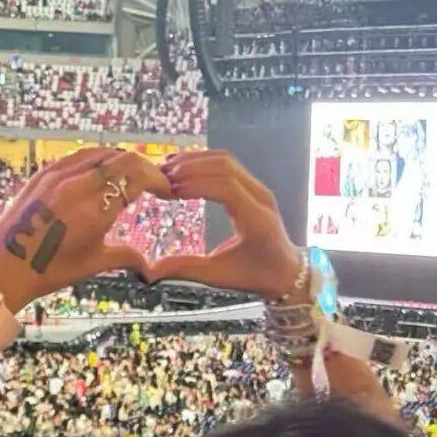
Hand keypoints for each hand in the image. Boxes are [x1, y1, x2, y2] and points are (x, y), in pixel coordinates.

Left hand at [0, 146, 172, 311]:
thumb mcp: (94, 263)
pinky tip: (103, 170)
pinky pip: (78, 156)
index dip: (157, 180)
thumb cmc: (49, 269)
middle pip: (123, 159)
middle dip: (145, 168)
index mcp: (94, 211)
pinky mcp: (44, 173)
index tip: (166, 190)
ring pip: (101, 152)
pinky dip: (98, 159)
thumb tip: (147, 266)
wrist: (5, 266)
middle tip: (154, 182)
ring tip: (131, 175)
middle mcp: (77, 187)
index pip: (136, 177)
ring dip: (122, 160)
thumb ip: (126, 257)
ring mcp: (58, 177)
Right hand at [152, 150, 302, 300]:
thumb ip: (187, 269)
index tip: (171, 190)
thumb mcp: (219, 276)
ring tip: (167, 170)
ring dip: (195, 161)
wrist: (286, 272)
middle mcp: (261, 198)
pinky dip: (204, 162)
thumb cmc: (255, 276)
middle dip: (191, 168)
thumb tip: (151, 270)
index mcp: (256, 220)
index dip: (196, 184)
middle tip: (162, 176)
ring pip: (226, 161)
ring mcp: (259, 189)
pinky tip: (182, 169)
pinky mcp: (253, 186)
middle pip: (225, 167)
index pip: (226, 187)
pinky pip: (228, 165)